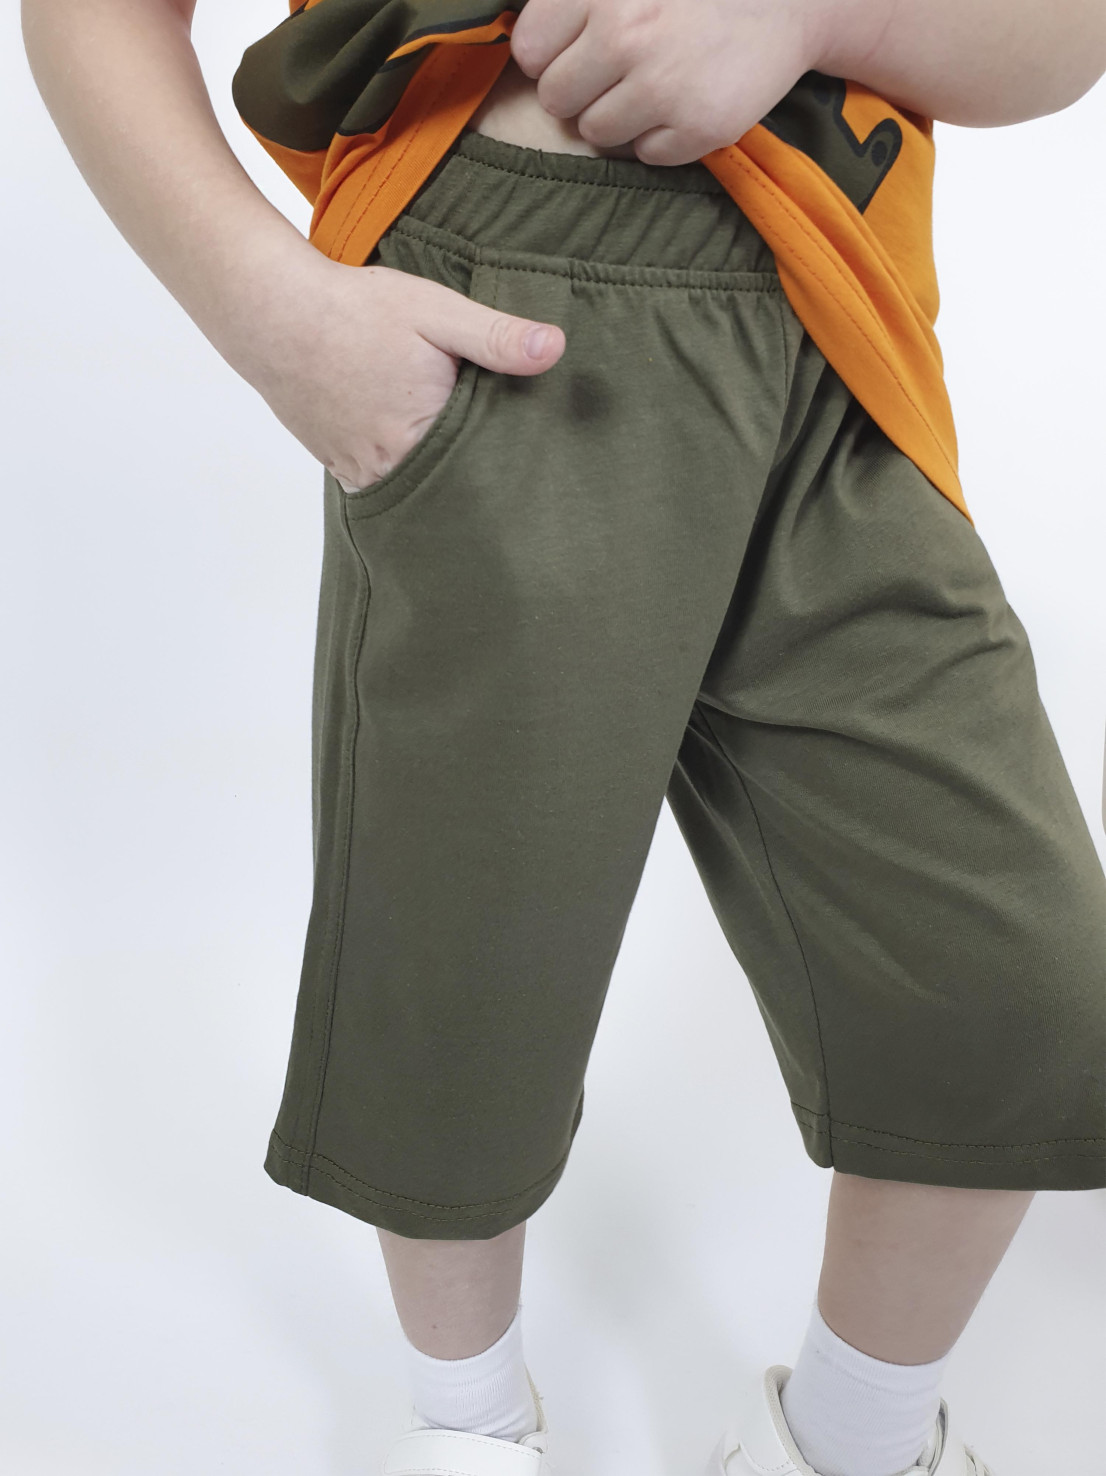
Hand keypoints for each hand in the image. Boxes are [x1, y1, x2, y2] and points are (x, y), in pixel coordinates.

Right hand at [239, 249, 564, 493]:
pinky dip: (405, 470)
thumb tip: (555, 349)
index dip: (508, 459)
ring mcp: (359, 473)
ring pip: (417, 487)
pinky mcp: (339, 467)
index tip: (533, 453)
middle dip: (476, 472)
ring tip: (466, 454)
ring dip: (439, 474)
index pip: (484, 468)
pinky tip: (419, 447)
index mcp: (421, 438)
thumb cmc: (355, 309)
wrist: (272, 312)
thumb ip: (496, 337)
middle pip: (451, 485)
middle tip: (506, 456)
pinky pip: (386, 481)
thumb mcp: (435, 312)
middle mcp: (387, 469)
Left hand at [510, 0, 823, 165]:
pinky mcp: (696, 127)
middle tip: (622, 70)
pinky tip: (686, 102)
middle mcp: (626, 32)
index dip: (550, 56)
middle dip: (582, 89)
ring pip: (595, 131)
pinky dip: (662, 137)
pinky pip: (644, 155)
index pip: (530, 50)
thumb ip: (578, 5)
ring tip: (657, 84)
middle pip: (556, 97)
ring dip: (620, 117)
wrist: (791, 4)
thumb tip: (526, 50)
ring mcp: (662, 84)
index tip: (579, 50)